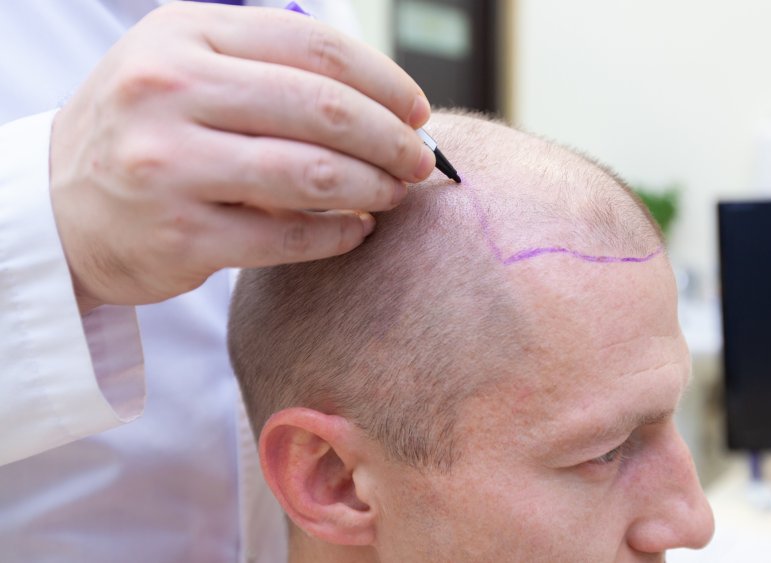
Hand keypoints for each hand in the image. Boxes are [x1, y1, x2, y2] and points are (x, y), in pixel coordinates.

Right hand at [49, 3, 434, 311]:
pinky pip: (290, 237)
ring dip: (374, 188)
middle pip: (325, 110)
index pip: (316, 48)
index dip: (384, 82)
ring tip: (393, 195)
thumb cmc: (149, 132)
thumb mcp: (188, 67)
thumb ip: (271, 66)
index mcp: (183, 36)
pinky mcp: (180, 237)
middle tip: (420, 161)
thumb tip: (386, 100)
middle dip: (392, 139)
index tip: (416, 111)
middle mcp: (170, 92)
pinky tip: (355, 232)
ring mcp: (169, 166)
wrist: (59, 207)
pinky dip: (339, 235)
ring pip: (314, 175)